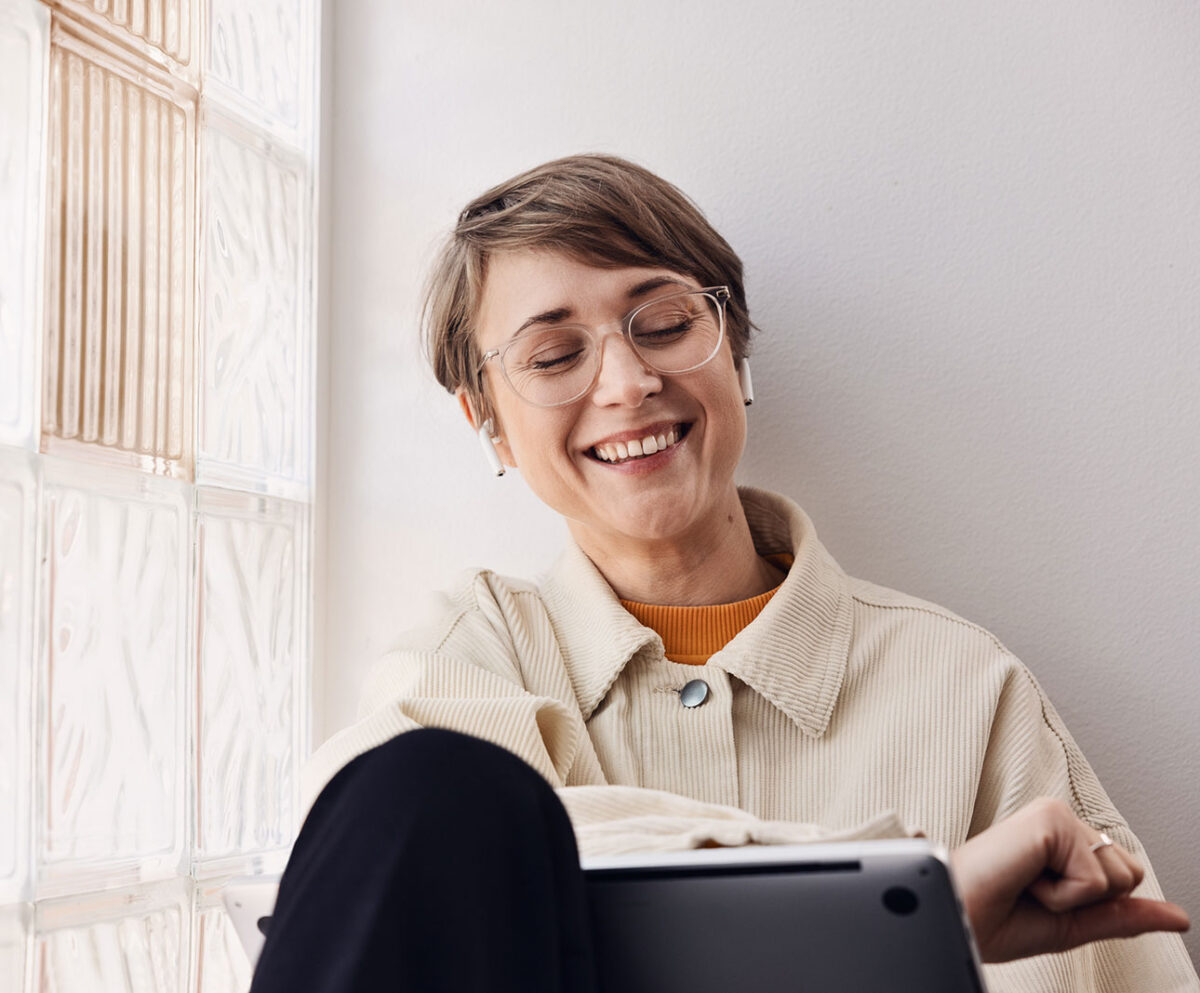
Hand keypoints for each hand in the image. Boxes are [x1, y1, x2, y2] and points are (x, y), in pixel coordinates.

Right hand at [949, 797, 1189, 962]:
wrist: (952, 918)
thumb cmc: (993, 917)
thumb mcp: (1071, 923)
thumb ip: (1122, 915)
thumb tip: (1178, 916)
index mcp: (1061, 836)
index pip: (1125, 876)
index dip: (1091, 904)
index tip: (1040, 898)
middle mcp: (1060, 818)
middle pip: (1130, 874)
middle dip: (1089, 900)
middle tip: (1035, 892)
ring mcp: (1054, 814)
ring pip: (1117, 878)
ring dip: (1072, 899)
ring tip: (1026, 885)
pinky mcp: (1049, 819)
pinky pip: (1094, 880)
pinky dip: (1061, 895)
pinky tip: (1024, 878)